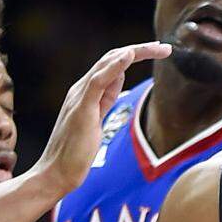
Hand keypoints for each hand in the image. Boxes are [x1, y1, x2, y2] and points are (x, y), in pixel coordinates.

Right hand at [35, 41, 171, 194]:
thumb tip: (118, 79)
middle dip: (141, 50)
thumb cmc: (75, 154)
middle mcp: (81, 89)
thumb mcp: (97, 120)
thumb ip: (106, 99)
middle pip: (112, 58)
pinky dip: (113, 66)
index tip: (159, 53)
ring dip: (134, 52)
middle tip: (166, 48)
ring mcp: (79, 97)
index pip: (111, 64)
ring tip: (156, 48)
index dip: (135, 55)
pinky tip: (129, 56)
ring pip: (107, 64)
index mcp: (86, 92)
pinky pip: (97, 81)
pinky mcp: (81, 109)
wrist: (56, 174)